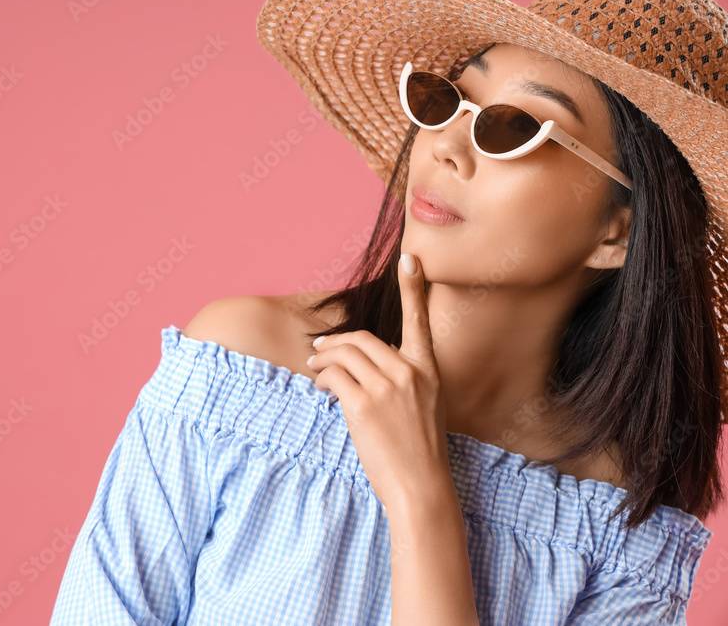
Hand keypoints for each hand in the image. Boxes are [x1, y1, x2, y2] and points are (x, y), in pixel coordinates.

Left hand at [306, 253, 447, 510]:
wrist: (421, 488)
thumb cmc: (420, 452)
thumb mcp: (425, 407)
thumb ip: (404, 381)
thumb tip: (367, 368)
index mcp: (429, 370)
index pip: (420, 320)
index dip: (414, 287)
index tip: (410, 257)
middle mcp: (410, 371)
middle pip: (362, 338)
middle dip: (336, 343)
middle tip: (319, 352)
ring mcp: (388, 387)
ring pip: (344, 354)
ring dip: (323, 360)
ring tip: (316, 372)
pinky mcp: (364, 404)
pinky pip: (334, 376)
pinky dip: (321, 377)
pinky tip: (320, 387)